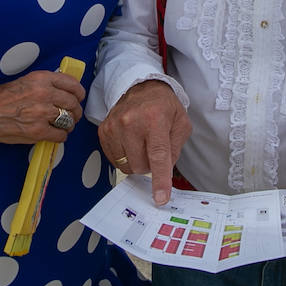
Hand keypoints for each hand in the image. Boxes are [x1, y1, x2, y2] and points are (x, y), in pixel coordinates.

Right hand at [0, 70, 85, 145]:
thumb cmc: (1, 98)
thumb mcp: (25, 81)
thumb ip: (45, 84)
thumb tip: (64, 90)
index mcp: (42, 79)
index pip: (72, 84)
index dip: (78, 93)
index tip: (78, 98)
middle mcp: (45, 93)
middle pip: (73, 103)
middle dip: (75, 111)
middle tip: (72, 115)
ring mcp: (42, 113)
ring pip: (69, 120)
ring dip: (68, 125)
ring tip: (63, 126)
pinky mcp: (38, 131)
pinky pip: (61, 135)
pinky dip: (60, 137)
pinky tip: (54, 135)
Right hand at [98, 80, 190, 205]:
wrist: (142, 87)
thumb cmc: (164, 107)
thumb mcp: (181, 123)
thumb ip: (176, 149)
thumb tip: (164, 175)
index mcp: (155, 119)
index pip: (157, 155)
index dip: (160, 180)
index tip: (160, 198)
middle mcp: (131, 121)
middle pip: (140, 165)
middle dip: (150, 165)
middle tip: (154, 149)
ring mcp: (114, 126)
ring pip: (126, 165)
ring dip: (137, 161)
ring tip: (142, 143)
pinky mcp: (104, 130)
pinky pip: (114, 159)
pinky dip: (125, 157)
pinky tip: (131, 143)